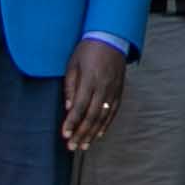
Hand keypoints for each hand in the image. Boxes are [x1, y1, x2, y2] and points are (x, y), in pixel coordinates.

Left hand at [60, 38, 128, 153]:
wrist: (111, 38)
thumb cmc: (87, 50)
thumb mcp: (72, 65)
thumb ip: (70, 87)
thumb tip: (68, 108)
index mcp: (90, 80)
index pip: (79, 106)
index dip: (72, 122)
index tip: (65, 135)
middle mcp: (103, 87)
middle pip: (92, 115)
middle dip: (81, 133)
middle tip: (72, 146)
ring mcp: (113, 90)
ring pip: (103, 116)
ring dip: (93, 133)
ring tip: (84, 146)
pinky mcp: (120, 91)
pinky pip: (113, 111)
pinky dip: (106, 124)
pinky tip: (99, 134)